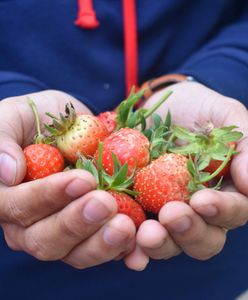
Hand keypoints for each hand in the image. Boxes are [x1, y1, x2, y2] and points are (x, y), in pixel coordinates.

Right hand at [0, 90, 135, 268]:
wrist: (72, 126)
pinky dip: (124, 251)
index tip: (81, 179)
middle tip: (105, 202)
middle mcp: (33, 225)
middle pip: (47, 240)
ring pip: (77, 253)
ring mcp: (65, 233)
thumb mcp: (14, 118)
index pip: (21, 207)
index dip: (49, 196)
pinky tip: (140, 246)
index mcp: (10, 199)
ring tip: (126, 226)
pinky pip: (106, 251)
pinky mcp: (93, 233)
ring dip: (102, 243)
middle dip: (77, 223)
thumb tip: (8, 172)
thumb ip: (3, 140)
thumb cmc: (37, 121)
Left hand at [124, 81, 247, 269]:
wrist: (157, 106)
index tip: (203, 201)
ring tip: (146, 234)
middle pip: (203, 239)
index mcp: (225, 191)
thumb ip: (245, 145)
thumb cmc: (197, 109)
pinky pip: (136, 235)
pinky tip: (128, 253)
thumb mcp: (225, 116)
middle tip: (171, 215)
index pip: (233, 211)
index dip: (222, 211)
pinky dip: (132, 247)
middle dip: (189, 232)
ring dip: (159, 244)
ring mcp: (166, 211)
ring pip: (170, 243)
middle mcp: (197, 210)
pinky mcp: (138, 209)